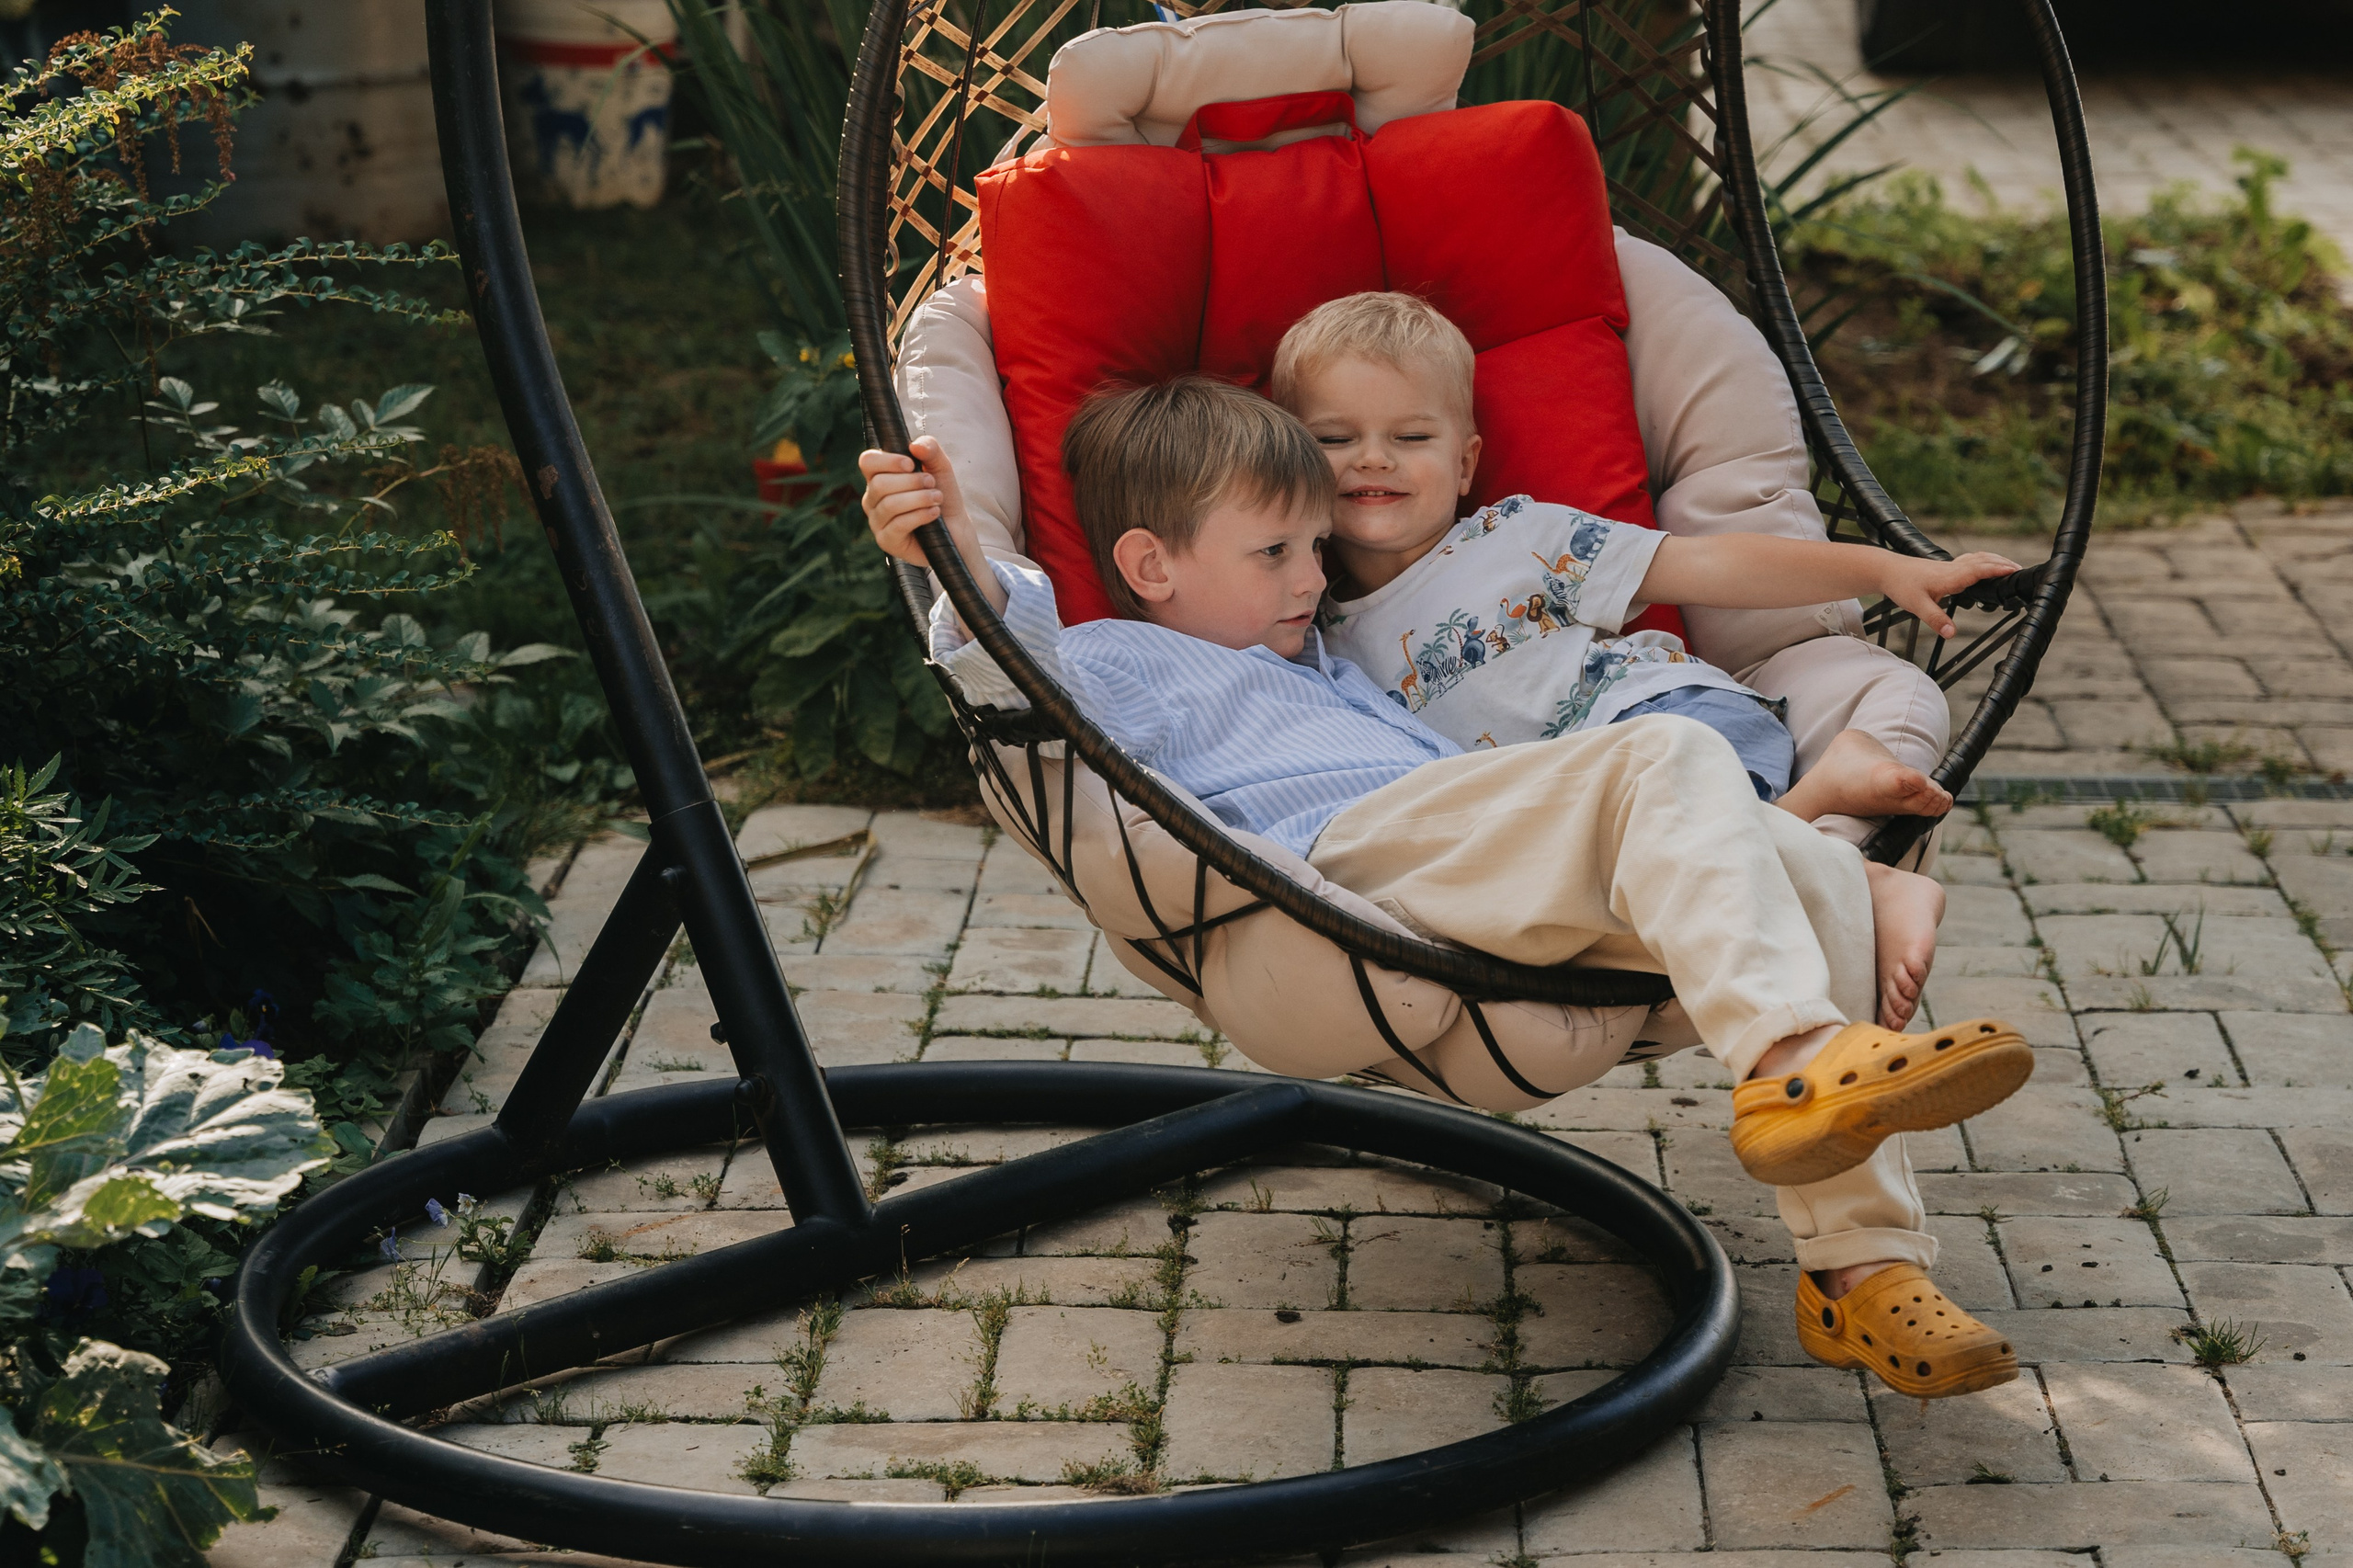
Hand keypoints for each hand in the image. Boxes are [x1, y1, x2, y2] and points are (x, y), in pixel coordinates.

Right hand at [858, 437, 1006, 614]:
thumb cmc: (941, 494)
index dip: (887, 460)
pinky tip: (934, 513)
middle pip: (879, 484)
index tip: (910, 464)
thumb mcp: (940, 467)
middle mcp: (873, 499)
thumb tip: (915, 446)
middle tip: (932, 483)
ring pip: (889, 504)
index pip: (867, 461)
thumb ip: (930, 450)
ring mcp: (877, 521)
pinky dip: (919, 516)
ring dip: (918, 498)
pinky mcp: (887, 541)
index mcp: (879, 477)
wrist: (955, 529)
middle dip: (910, 481)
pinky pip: (897, 525)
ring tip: (937, 498)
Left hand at [1880, 551, 2021, 637]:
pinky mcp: (1944, 567)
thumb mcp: (1917, 606)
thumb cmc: (1901, 585)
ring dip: (1994, 560)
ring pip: (1977, 558)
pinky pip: (1969, 561)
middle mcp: (1952, 568)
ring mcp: (1949, 566)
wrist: (1886, 570)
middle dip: (2003, 564)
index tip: (2015, 571)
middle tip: (2021, 570)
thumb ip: (1936, 620)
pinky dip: (1982, 561)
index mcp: (1950, 576)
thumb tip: (1951, 633)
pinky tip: (1984, 565)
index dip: (1998, 570)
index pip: (1980, 570)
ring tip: (2009, 565)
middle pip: (1983, 561)